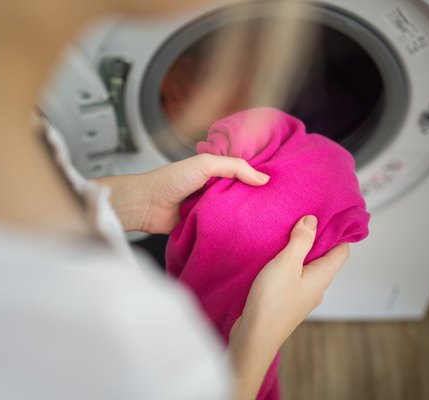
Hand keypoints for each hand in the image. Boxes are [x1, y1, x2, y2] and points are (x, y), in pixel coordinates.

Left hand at [94, 154, 269, 232]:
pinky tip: (248, 232)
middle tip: (280, 205)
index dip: (260, 177)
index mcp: (215, 171)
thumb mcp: (205, 165)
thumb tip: (264, 178)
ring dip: (244, 215)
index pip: (244, 172)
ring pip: (234, 211)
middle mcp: (215, 189)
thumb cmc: (169, 180)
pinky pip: (223, 227)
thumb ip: (234, 167)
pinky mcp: (205, 226)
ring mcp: (210, 208)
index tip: (282, 181)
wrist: (146, 205)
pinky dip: (231, 229)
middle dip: (256, 198)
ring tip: (270, 220)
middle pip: (242, 193)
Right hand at [228, 216, 349, 399]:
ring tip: (284, 237)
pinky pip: (293, 278)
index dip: (337, 231)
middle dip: (315, 239)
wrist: (255, 336)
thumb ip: (301, 241)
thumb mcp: (286, 264)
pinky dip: (287, 266)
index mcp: (323, 276)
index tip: (326, 215)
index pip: (341, 250)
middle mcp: (317, 287)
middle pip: (324, 258)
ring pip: (307, 268)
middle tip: (300, 220)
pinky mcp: (287, 301)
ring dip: (298, 253)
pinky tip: (272, 261)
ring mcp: (302, 296)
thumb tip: (312, 220)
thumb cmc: (272, 302)